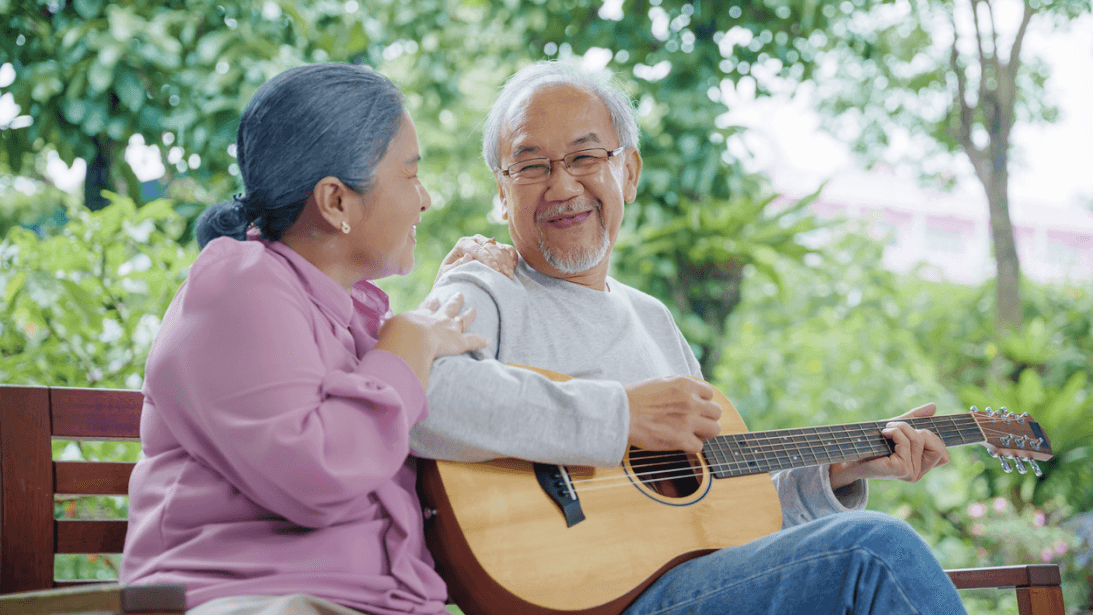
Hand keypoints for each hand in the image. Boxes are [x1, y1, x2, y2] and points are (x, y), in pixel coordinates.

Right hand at [375, 292, 488, 388]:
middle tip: (460, 295)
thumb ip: (387, 326)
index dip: (432, 302)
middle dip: (454, 301)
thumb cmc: (396, 334)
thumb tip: (382, 326)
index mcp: (420, 315)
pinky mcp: (459, 341)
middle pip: (448, 308)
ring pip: (462, 320)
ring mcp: (450, 329)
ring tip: (474, 310)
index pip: (428, 306)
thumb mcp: (387, 327)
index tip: (436, 297)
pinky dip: (481, 341)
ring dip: (469, 315)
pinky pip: (473, 341)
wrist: (411, 337)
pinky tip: (488, 340)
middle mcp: (437, 319)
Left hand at [413, 292, 489, 358]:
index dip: (469, 316)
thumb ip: (473, 342)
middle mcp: (441, 320)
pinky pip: (418, 308)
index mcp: (453, 329)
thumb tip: (489, 340)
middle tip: (459, 294)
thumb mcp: (460, 346)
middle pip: (450, 309)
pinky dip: (421, 305)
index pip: (463, 321)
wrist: (416, 336)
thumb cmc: (438, 345)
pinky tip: (419, 303)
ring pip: (433, 307)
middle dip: (456, 303)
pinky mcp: (412, 316)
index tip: (473, 310)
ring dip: (435, 303)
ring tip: (436, 298)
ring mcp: (426, 316)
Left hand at [435, 235, 518, 283]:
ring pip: (501, 247)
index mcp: (463, 243)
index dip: (488, 259)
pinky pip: (508, 249)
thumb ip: (456, 265)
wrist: (455, 278)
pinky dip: (513, 257)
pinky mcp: (496, 248)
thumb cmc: (450, 276)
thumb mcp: (447, 273)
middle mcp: (475, 240)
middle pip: (491, 246)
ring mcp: (487, 242)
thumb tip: (468, 256)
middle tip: (505, 276)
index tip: (495, 271)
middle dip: (500, 261)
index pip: (477, 249)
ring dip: (507, 261)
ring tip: (509, 276)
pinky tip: (512, 268)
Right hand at [625, 376, 721, 452]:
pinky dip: (690, 447)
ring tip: (691, 433)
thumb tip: (691, 393)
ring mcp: (688, 421)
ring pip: (714, 429)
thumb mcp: (661, 382)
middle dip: (707, 418)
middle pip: (716, 412)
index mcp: (685, 384)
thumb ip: (679, 387)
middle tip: (694, 422)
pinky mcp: (681, 439)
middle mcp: (690, 401)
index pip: (709, 393)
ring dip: (704, 433)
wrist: (620, 413)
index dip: (702, 402)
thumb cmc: (634, 398)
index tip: (693, 408)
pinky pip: (699, 447)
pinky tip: (679, 443)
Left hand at [829, 403, 950, 488]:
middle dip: (917, 430)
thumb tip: (933, 406)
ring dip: (901, 427)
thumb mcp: (897, 429)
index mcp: (921, 467)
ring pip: (919, 440)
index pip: (943, 454)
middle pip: (936, 445)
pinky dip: (895, 432)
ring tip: (887, 429)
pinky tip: (883, 434)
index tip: (913, 431)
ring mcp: (911, 473)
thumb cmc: (872, 443)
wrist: (848, 457)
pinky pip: (906, 443)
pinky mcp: (900, 470)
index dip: (933, 439)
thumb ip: (915, 419)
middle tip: (896, 428)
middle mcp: (919, 473)